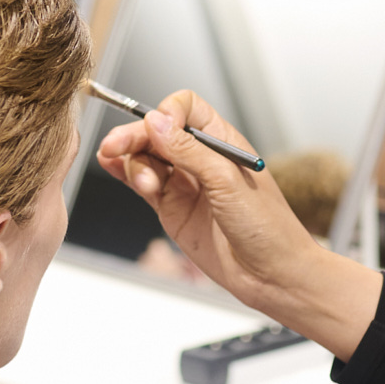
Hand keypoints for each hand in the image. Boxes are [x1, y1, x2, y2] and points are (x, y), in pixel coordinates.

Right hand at [95, 90, 381, 354]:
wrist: (271, 275)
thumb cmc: (268, 228)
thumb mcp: (227, 182)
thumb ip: (189, 152)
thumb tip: (157, 123)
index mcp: (223, 142)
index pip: (186, 108)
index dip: (167, 113)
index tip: (156, 128)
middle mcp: (202, 159)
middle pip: (158, 132)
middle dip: (135, 135)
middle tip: (114, 146)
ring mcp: (185, 184)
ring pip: (146, 157)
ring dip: (134, 162)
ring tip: (144, 183)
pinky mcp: (172, 208)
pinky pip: (143, 183)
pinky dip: (126, 173)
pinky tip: (114, 168)